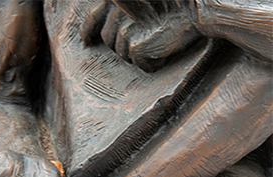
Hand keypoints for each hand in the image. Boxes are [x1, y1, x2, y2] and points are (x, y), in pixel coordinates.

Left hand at [81, 0, 200, 71]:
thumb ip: (123, 11)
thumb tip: (99, 31)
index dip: (88, 30)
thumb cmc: (173, 8)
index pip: (93, 17)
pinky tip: (163, 49)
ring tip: (157, 39)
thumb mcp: (143, 4)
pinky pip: (138, 62)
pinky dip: (151, 61)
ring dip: (138, 52)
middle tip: (145, 37)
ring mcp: (126, 29)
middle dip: (123, 43)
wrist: (198, 11)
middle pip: (109, 39)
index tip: (86, 40)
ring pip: (122, 53)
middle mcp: (118, 12)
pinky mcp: (136, 45)